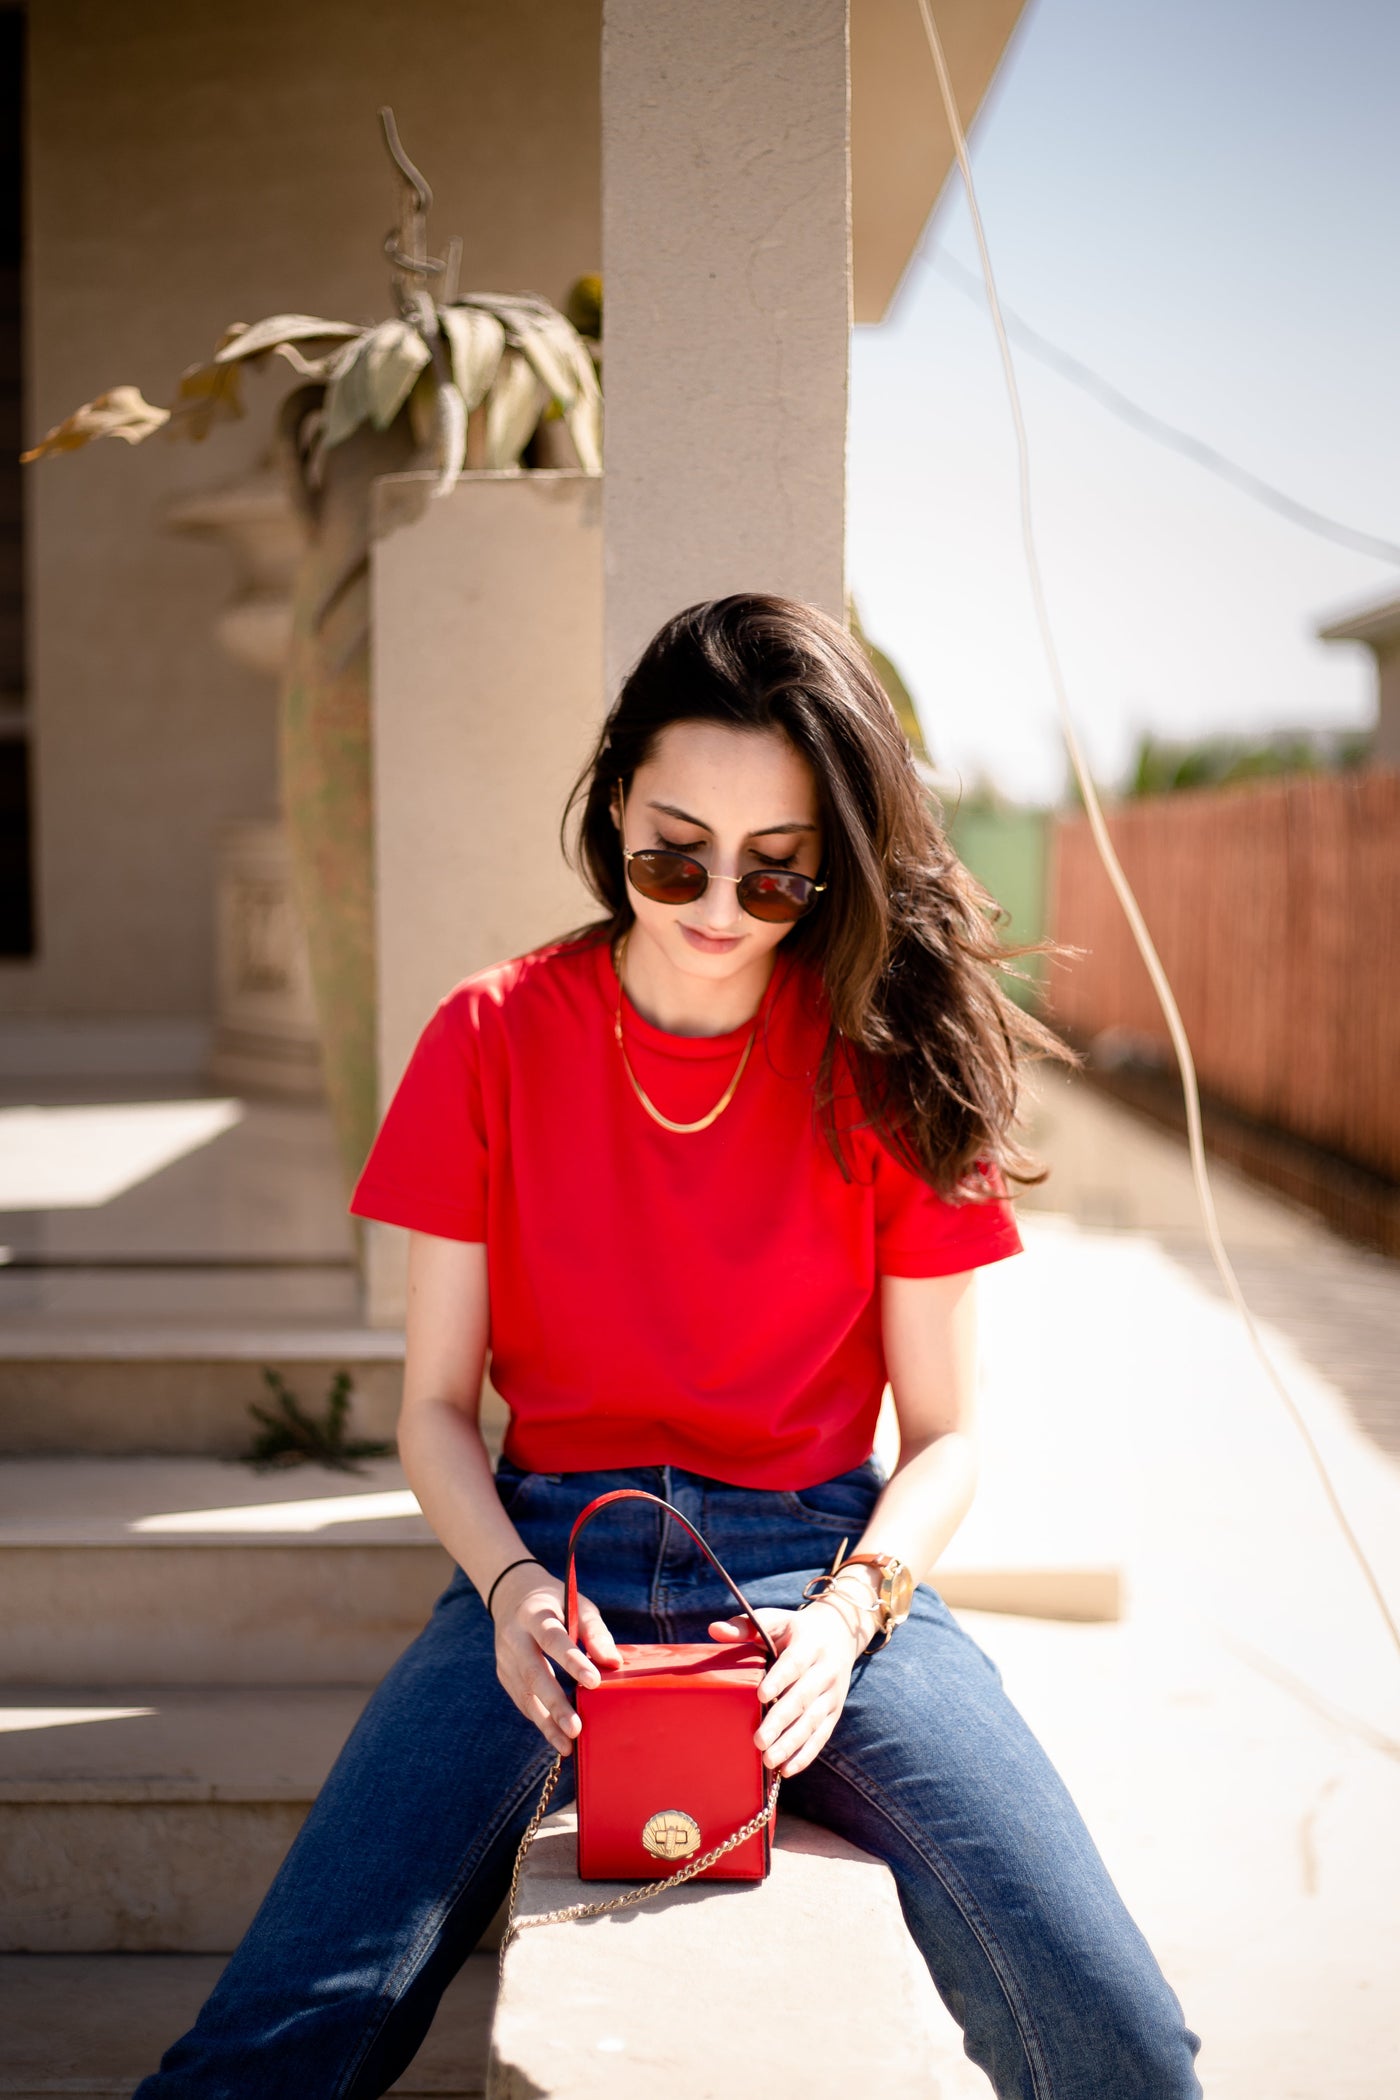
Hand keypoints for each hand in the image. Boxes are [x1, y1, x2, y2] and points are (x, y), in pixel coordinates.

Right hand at [492, 1563, 621, 1756]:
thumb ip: (595, 1632)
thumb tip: (612, 1663)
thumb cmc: (556, 1603)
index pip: (553, 1639)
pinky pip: (522, 1701)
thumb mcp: (578, 1605)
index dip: (572, 1661)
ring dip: (547, 1722)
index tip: (594, 1682)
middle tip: (576, 1728)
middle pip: (534, 1673)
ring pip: (525, 1695)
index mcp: (535, 1614)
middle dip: (555, 1703)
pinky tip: (557, 1736)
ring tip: (568, 1744)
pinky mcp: (504, 1675)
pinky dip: (540, 1720)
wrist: (512, 1596)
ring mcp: (505, 1659)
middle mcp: (514, 1637)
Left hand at [708, 1591, 874, 1778]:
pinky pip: (822, 1736)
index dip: (780, 1679)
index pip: (794, 1663)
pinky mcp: (834, 1713)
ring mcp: (832, 1694)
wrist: (840, 1633)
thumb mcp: (775, 1621)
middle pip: (803, 1698)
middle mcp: (825, 1671)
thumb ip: (746, 1626)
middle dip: (781, 1721)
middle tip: (759, 1741)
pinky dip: (806, 1755)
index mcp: (809, 1645)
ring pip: (813, 1722)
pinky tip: (788, 1770)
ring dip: (792, 1743)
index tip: (761, 1695)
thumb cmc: (795, 1630)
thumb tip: (714, 1629)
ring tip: (769, 1760)